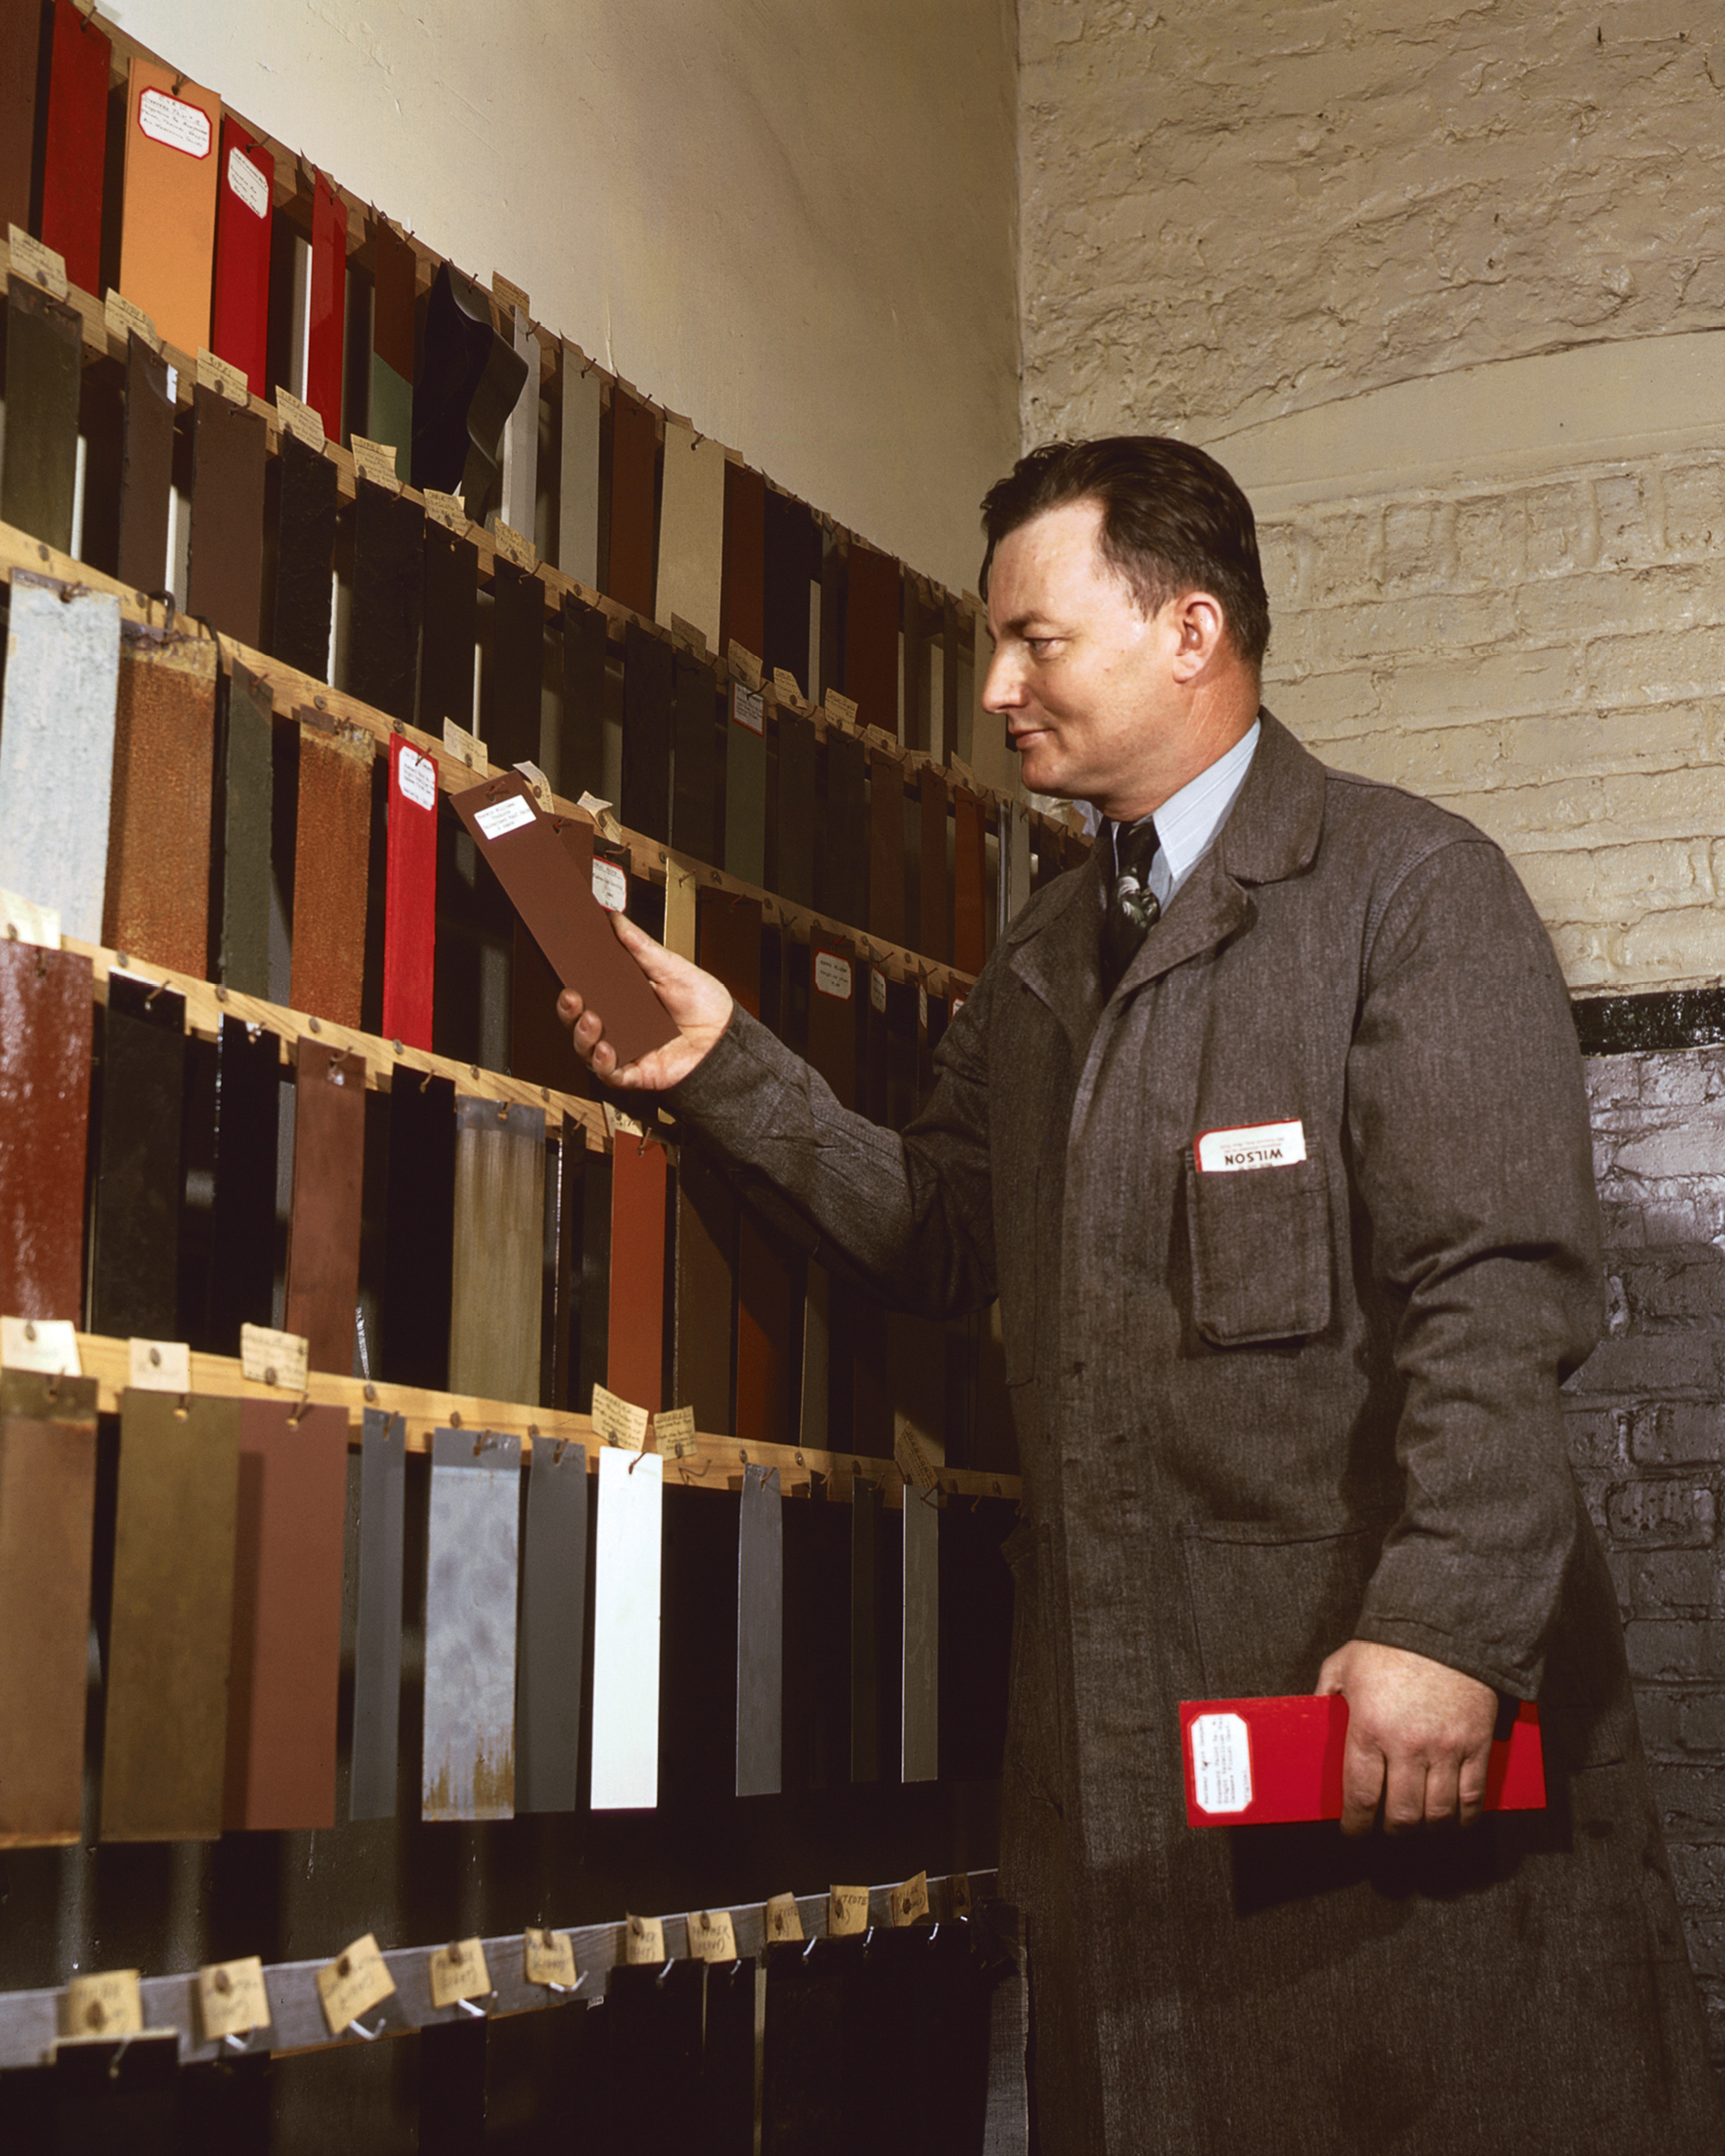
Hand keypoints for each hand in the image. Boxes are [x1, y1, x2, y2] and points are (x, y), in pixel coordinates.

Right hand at [556, 912, 732, 1090]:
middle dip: (569, 1010)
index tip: (566, 969)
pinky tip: (606, 1049)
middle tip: (572, 996)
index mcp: (623, 1001)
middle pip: (579, 1022)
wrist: (728, 1037)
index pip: (587, 994)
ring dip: (583, 1035)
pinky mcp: (636, 1074)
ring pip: (587, 1050)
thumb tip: (616, 921)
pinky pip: (610, 1074)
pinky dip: (603, 1063)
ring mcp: (626, 1051)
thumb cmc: (705, 1004)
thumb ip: (642, 946)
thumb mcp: (672, 967)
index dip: (573, 985)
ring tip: (591, 1019)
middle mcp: (619, 1027)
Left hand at [1315, 1639, 1497, 1836]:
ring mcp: (1444, 1748)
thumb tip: (1312, 1717)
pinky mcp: (1475, 1745)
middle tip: (1387, 1830)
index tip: (1353, 1833)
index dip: (1356, 1825)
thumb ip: (1325, 1693)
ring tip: (1418, 1826)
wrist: (1444, 1626)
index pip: (1360, 1796)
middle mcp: (1406, 1746)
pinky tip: (1455, 1822)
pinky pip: (1472, 1797)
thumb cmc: (1390, 1645)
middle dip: (1392, 1831)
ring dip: (1426, 1829)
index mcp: (1368, 1728)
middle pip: (1401, 1814)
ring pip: (1438, 1813)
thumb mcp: (1343, 1664)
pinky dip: (1464, 1819)